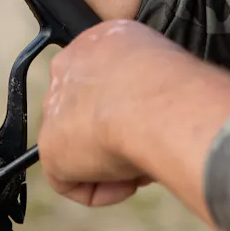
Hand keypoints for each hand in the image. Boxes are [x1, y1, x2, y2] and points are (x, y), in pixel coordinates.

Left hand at [39, 20, 229, 223]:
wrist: (160, 103)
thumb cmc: (179, 86)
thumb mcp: (169, 69)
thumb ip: (153, 83)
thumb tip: (165, 108)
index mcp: (102, 39)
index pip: (105, 79)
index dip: (129, 108)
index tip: (152, 122)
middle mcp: (71, 64)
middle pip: (89, 111)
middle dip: (117, 134)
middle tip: (147, 148)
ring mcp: (55, 105)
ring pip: (81, 146)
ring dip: (113, 162)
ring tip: (143, 164)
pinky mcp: (50, 147)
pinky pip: (70, 182)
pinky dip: (101, 191)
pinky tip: (126, 183)